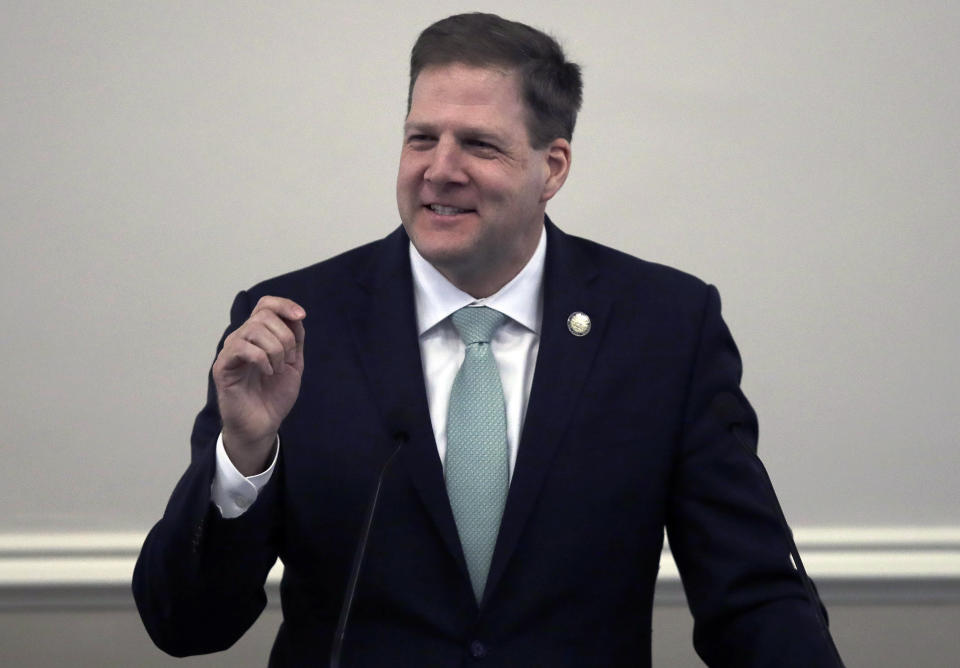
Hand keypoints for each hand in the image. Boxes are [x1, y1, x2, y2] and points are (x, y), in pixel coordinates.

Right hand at [212, 296, 305, 474]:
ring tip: (277, 369)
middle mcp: (241, 338)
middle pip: (263, 315)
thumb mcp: (294, 363)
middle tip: (288, 360)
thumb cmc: (274, 395)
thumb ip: (295, 339)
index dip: (284, 304)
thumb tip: (296, 315)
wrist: (263, 424)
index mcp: (258, 335)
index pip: (265, 304)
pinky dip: (262, 358)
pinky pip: (242, 348)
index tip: (301, 316)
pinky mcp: (222, 367)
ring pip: (254, 329)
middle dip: (285, 336)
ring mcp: (230, 351)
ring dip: (275, 349)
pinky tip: (268, 372)